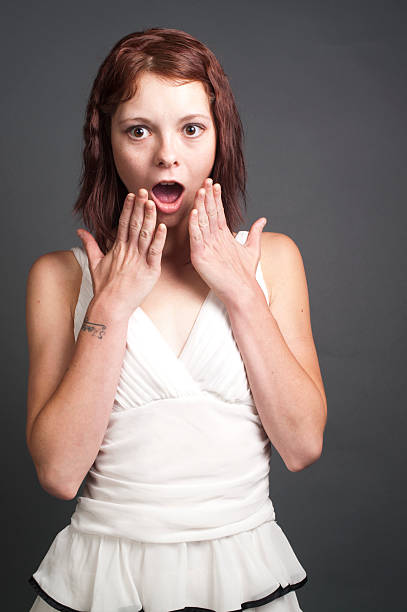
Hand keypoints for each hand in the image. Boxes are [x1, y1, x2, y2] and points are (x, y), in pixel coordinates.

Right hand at [77, 190, 166, 318]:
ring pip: (145, 235)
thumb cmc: (103, 287)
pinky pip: (155, 252)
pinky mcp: (149, 271)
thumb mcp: (94, 262)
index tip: (132, 195)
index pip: (123, 223)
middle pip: (135, 224)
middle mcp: (128, 251)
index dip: (129, 208)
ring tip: (152, 202)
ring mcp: (139, 260)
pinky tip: (163, 227)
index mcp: (117, 248)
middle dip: (139, 207)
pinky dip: (159, 240)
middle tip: (144, 190)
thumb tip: (80, 230)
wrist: (110, 306)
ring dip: (149, 218)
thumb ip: (89, 244)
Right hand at [188, 178, 266, 303]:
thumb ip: (255, 233)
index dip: (216, 199)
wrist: (242, 290)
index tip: (215, 184)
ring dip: (201, 206)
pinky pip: (196, 237)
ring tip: (201, 191)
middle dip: (208, 197)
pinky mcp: (200, 256)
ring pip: (201, 222)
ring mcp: (205, 247)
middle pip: (208, 214)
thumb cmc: (245, 273)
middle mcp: (211, 240)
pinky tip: (194, 213)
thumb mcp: (253, 249)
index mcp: (221, 237)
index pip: (217, 213)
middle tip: (206, 181)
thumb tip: (263, 219)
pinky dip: (195, 225)